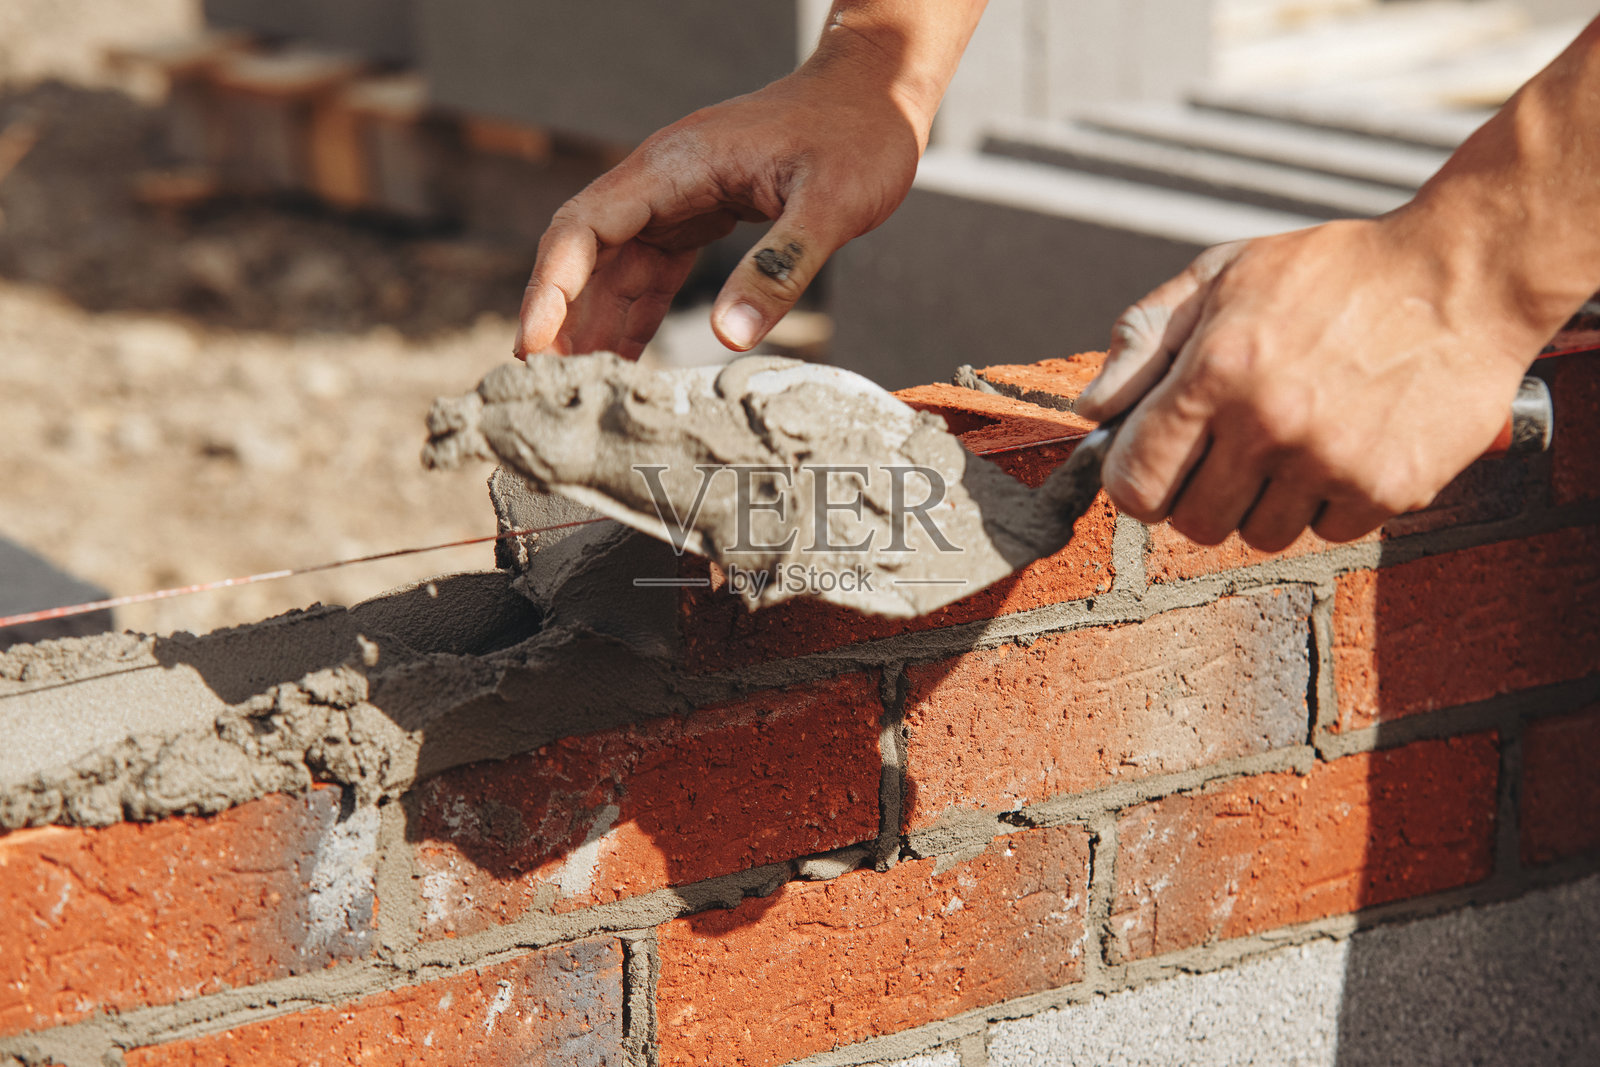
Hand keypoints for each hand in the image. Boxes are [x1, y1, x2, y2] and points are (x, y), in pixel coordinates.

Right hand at [514, 67, 922, 359]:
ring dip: (594, 324)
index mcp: (674, 168)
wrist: (877, 93)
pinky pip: (650, 271)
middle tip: (549, 388)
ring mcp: (677, 198)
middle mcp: (661, 182)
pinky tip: (626, 361)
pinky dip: (635, 315)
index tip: (533, 343)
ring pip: (614, 268)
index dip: (552, 289)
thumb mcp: (831, 204)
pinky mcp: (699, 216)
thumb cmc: (857, 135)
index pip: (584, 229)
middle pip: (585, 254)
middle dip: (563, 319)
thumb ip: (780, 267)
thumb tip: (730, 336)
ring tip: (581, 389)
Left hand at [1074, 216, 1547, 550]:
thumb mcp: (1223, 275)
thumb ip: (1144, 338)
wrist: (1463, 275)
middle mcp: (1268, 423)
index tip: (1160, 466)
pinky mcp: (1390, 487)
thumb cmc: (1332, 272)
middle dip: (1203, 497)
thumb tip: (1091, 408)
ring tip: (1295, 442)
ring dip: (1268, 502)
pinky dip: (1331, 502)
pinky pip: (1329, 531)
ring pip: (1262, 535)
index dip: (1140, 483)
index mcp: (1215, 372)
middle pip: (1196, 524)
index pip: (1136, 485)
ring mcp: (1331, 461)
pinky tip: (1346, 447)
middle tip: (1233, 454)